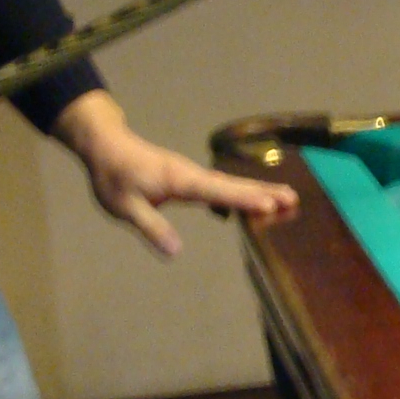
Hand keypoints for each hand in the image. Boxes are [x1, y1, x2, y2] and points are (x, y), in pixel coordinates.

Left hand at [54, 92, 297, 257]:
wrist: (105, 146)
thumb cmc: (112, 176)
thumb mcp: (125, 207)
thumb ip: (151, 227)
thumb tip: (176, 252)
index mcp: (179, 180)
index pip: (216, 191)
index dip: (243, 199)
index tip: (270, 206)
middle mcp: (191, 174)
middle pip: (233, 185)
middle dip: (264, 193)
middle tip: (295, 200)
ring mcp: (192, 174)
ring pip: (230, 183)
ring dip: (258, 191)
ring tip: (287, 200)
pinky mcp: (189, 177)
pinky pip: (221, 186)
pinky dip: (242, 192)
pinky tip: (254, 201)